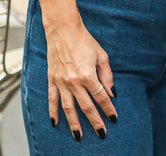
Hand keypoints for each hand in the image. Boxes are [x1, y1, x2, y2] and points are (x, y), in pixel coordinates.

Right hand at [43, 8, 116, 139]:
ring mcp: (61, 82)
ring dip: (74, 123)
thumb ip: (107, 75)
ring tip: (79, 136)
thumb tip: (111, 92)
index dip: (108, 109)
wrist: (63, 30)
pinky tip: (55, 123)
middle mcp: (74, 82)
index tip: (113, 118)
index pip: (101, 97)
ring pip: (68, 108)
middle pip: (86, 106)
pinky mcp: (51, 80)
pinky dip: (53, 112)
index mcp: (88, 75)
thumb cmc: (84, 40)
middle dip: (95, 121)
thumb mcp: (101, 55)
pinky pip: (52, 100)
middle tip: (101, 133)